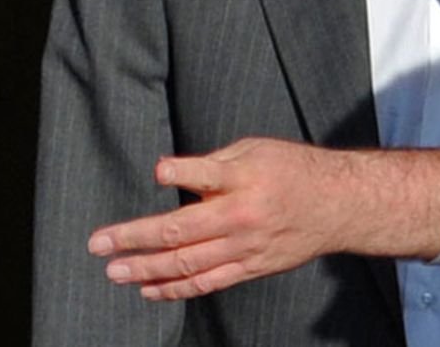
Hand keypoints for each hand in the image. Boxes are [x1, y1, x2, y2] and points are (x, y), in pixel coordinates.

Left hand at [88, 138, 439, 300]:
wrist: (339, 204)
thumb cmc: (294, 169)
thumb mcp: (258, 149)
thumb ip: (217, 164)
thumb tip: (174, 175)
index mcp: (247, 177)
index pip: (207, 173)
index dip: (180, 171)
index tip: (157, 171)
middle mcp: (244, 214)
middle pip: (181, 231)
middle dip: (135, 238)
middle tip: (99, 243)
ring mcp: (247, 246)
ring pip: (188, 264)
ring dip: (146, 270)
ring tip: (115, 271)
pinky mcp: (252, 267)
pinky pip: (207, 283)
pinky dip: (176, 289)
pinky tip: (149, 289)